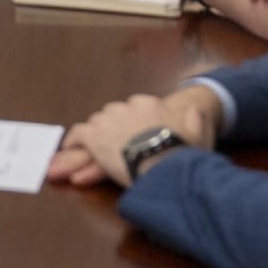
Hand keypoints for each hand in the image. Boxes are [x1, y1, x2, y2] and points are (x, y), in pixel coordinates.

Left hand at [47, 87, 222, 188]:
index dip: (133, 123)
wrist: (165, 163)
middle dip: (113, 129)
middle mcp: (127, 108)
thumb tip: (196, 111)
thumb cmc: (183, 152)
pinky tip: (69, 149)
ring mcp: (109, 121)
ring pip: (96, 123)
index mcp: (151, 105)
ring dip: (94, 136)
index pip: (136, 108)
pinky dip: (74, 141)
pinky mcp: (95, 136)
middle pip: (114, 114)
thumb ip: (195, 120)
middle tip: (112, 145)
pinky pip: (79, 134)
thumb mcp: (199, 134)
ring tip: (90, 151)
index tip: (134, 134)